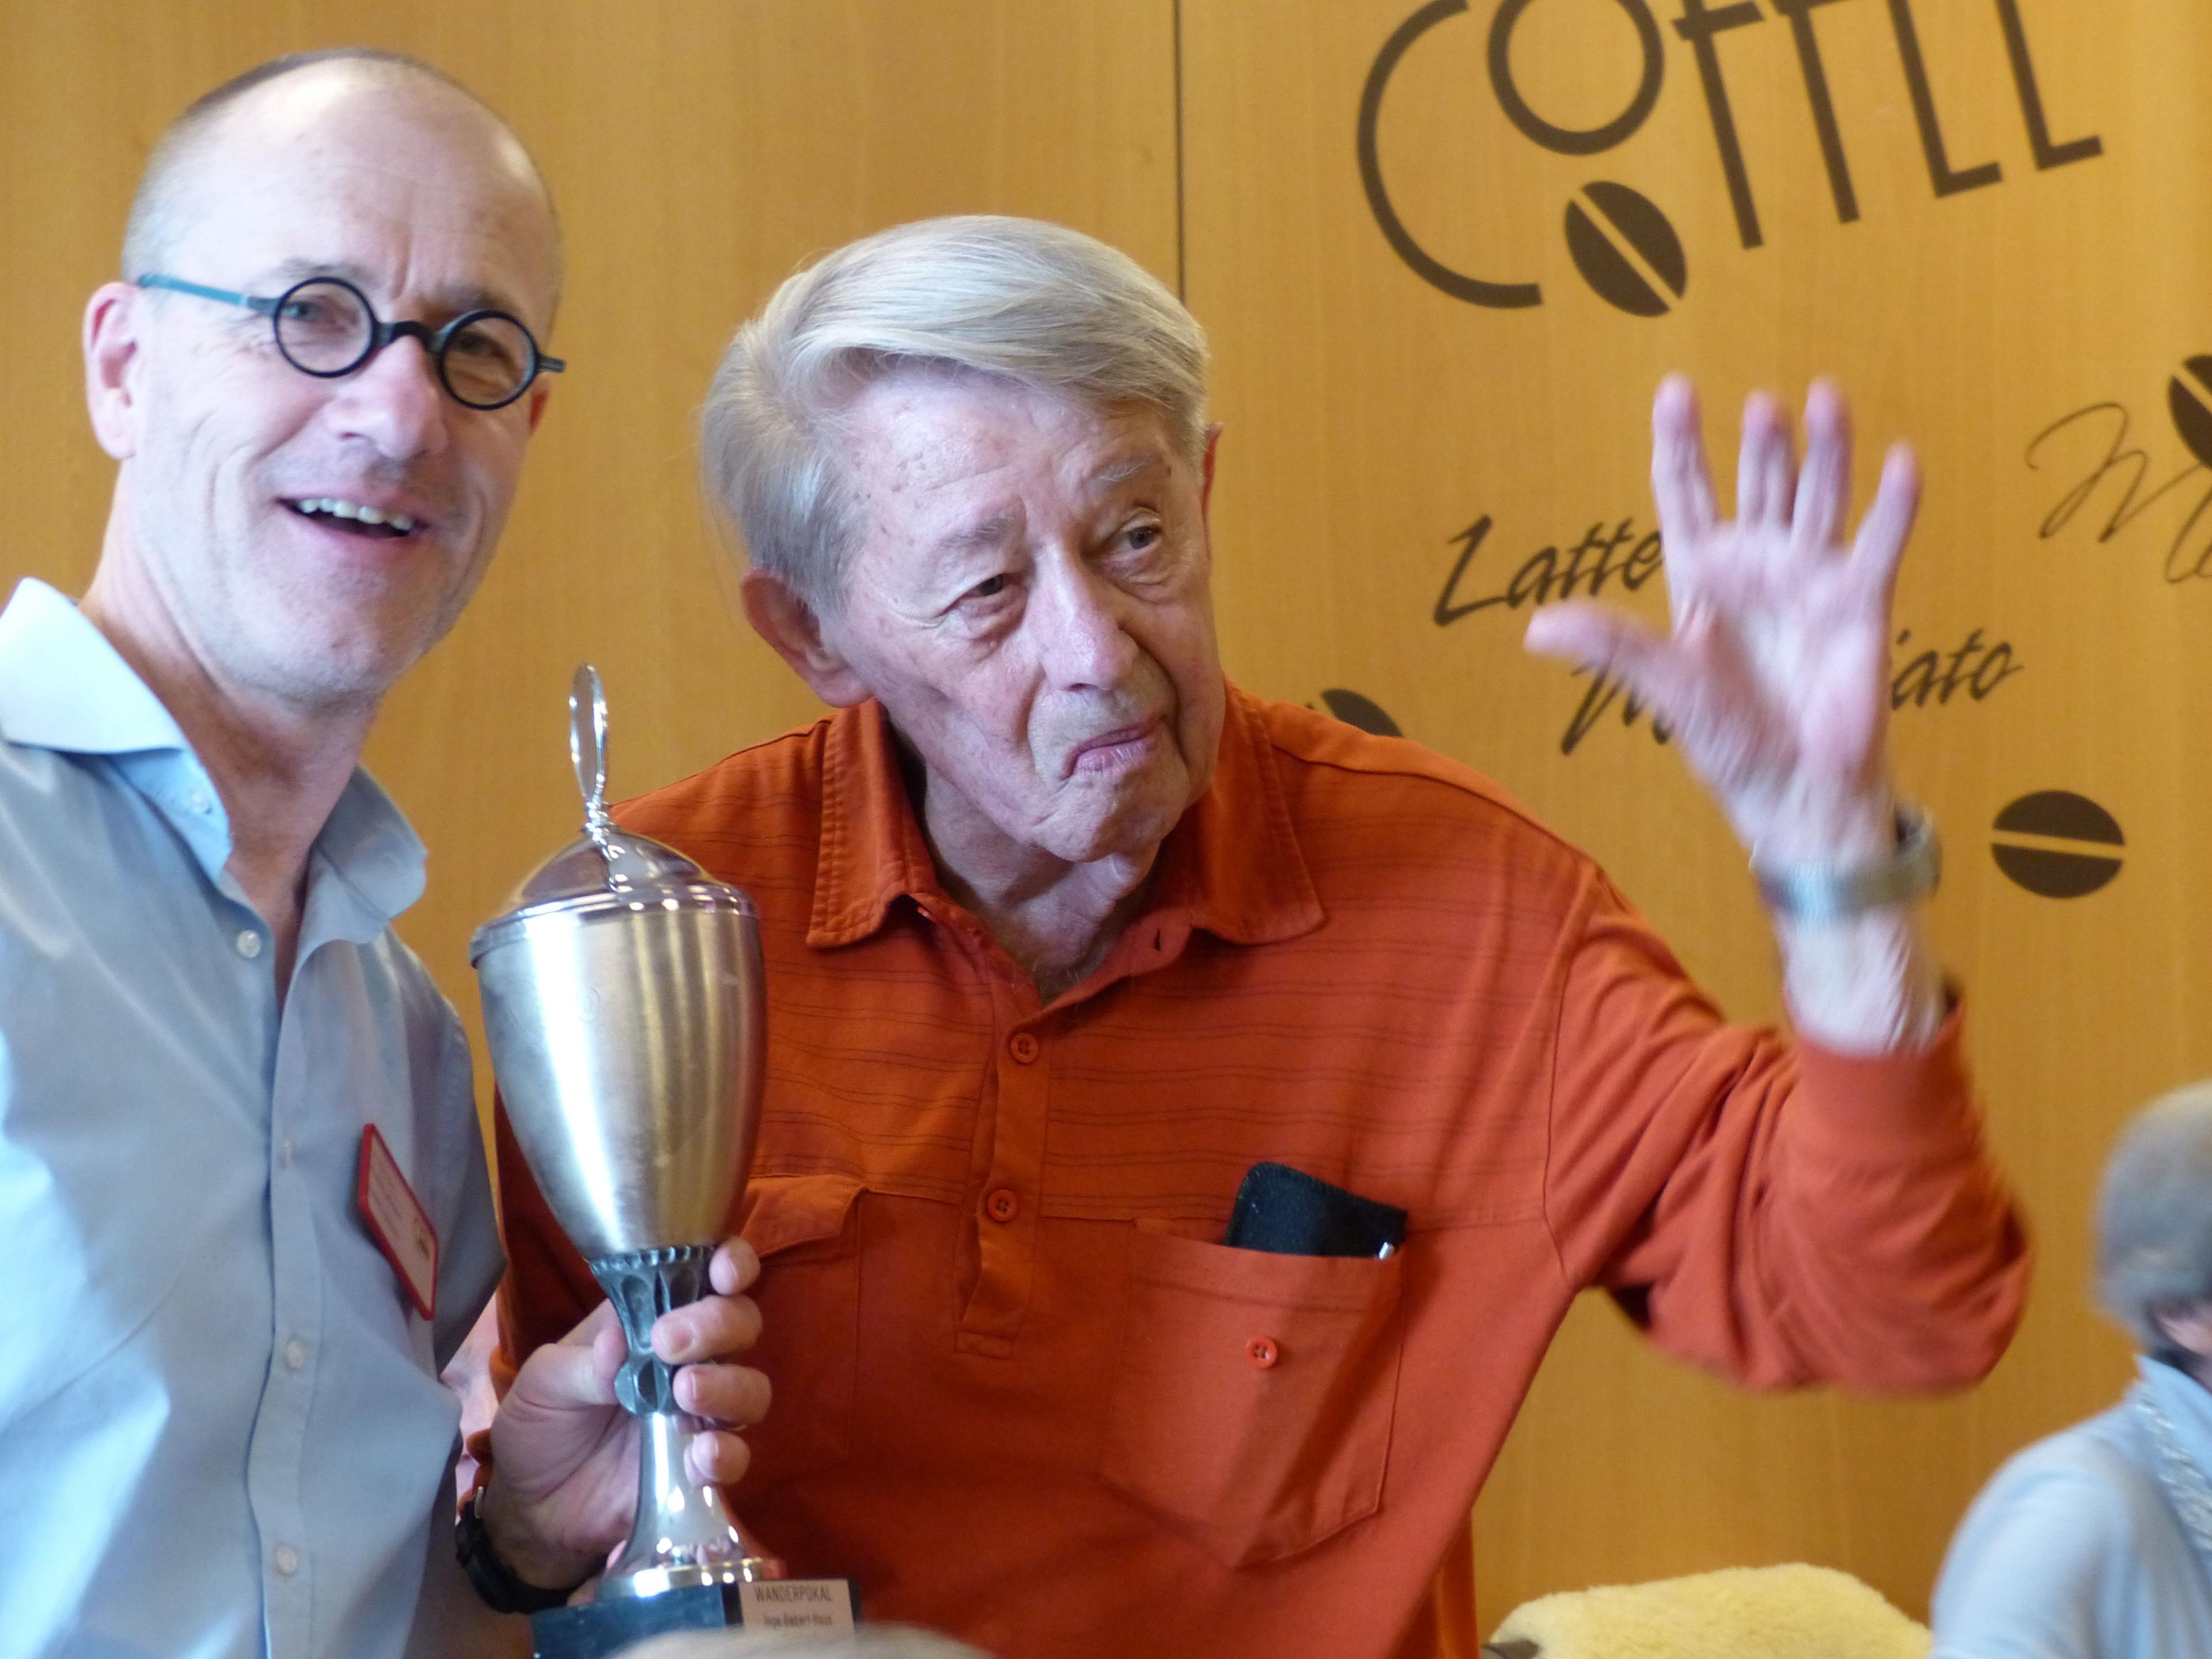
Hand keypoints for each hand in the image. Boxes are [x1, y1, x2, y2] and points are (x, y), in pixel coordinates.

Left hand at [478, 1238, 768, 1589]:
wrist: (530, 1505)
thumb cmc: (539, 1424)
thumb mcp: (542, 1384)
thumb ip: (582, 1364)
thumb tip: (618, 1342)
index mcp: (652, 1320)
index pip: (708, 1277)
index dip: (730, 1264)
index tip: (723, 1273)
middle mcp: (688, 1360)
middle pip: (741, 1324)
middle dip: (717, 1324)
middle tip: (669, 1343)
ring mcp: (698, 1414)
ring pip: (750, 1387)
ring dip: (728, 1385)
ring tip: (685, 1395)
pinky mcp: (698, 1467)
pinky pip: (736, 1457)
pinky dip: (727, 1453)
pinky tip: (699, 1457)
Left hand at [1525, 375, 1917, 864]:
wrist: (1794, 791)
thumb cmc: (1727, 741)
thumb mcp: (1663, 687)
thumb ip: (1610, 647)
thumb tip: (1535, 628)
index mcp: (1702, 577)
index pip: (1687, 495)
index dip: (1681, 444)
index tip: (1676, 389)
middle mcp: (1757, 566)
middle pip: (1759, 484)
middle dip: (1760, 444)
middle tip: (1762, 404)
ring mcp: (1811, 579)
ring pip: (1818, 498)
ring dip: (1825, 450)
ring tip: (1822, 398)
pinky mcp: (1862, 604)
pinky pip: (1879, 544)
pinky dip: (1893, 504)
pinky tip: (1900, 459)